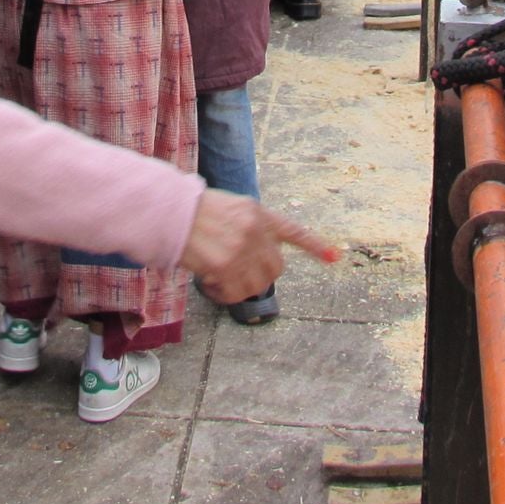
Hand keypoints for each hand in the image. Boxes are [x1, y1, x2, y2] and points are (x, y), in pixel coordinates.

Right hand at [181, 189, 334, 302]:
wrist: (170, 212)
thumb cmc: (193, 212)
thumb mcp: (230, 209)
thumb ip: (250, 227)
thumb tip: (258, 256)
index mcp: (258, 213)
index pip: (293, 231)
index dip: (314, 245)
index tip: (334, 257)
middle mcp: (255, 230)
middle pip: (276, 268)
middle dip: (260, 275)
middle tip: (236, 273)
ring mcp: (242, 249)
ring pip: (257, 285)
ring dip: (239, 287)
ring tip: (218, 276)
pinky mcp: (226, 266)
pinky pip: (234, 294)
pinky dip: (223, 295)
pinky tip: (209, 282)